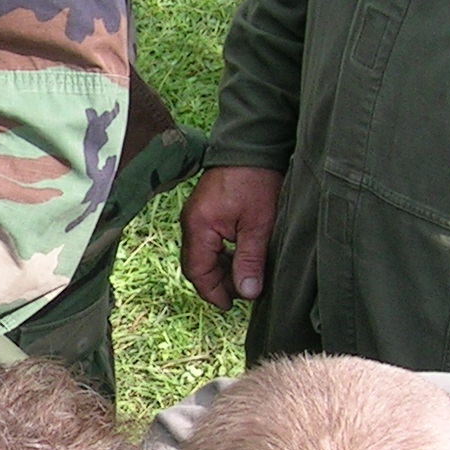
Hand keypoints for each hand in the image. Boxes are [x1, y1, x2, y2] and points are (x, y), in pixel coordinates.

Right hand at [179, 166, 282, 309]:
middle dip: (218, 282)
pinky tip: (241, 255)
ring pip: (203, 254)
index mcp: (199, 227)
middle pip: (197, 265)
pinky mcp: (205, 210)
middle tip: (244, 291)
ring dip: (221, 268)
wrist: (252, 144)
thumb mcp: (258, 224)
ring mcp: (196, 215)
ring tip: (246, 275)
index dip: (213, 292)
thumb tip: (247, 292)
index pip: (197, 272)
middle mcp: (191, 222)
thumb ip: (250, 260)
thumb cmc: (256, 180)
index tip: (232, 305)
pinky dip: (222, 253)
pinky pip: (207, 241)